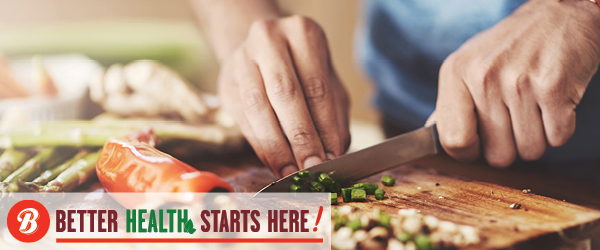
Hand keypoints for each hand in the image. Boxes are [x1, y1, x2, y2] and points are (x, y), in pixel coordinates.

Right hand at [218, 16, 350, 176]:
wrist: (261, 51)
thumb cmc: (303, 71)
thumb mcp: (328, 84)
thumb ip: (333, 117)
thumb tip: (333, 155)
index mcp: (302, 33)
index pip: (317, 87)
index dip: (324, 127)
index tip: (331, 158)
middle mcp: (269, 39)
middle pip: (285, 94)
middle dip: (300, 137)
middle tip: (311, 168)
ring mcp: (242, 59)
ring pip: (258, 108)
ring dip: (276, 146)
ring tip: (291, 172)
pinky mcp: (226, 83)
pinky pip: (243, 119)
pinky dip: (260, 146)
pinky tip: (274, 164)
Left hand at [430, 0, 599, 166]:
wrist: (560, 14)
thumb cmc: (510, 46)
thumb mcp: (468, 64)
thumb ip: (450, 103)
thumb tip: (431, 134)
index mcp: (455, 72)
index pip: (453, 141)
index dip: (469, 153)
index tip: (479, 144)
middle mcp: (483, 77)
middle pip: (497, 155)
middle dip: (509, 147)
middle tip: (514, 118)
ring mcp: (518, 82)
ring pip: (529, 151)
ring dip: (536, 138)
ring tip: (534, 107)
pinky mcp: (553, 87)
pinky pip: (557, 138)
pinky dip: (559, 128)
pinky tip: (552, 102)